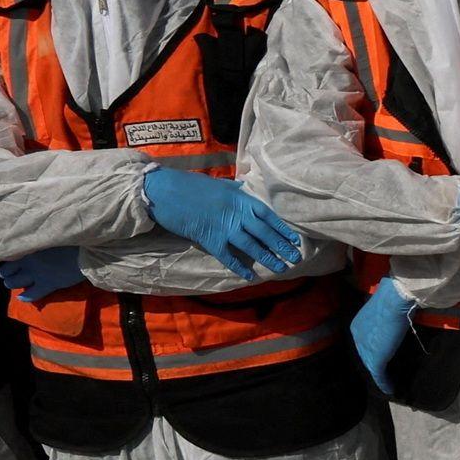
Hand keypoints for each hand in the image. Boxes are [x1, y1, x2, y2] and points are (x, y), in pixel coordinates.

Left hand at [0, 246, 81, 297]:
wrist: (88, 252)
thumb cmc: (72, 241)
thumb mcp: (50, 238)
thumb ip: (38, 243)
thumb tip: (32, 245)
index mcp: (28, 248)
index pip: (7, 257)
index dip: (8, 264)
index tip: (13, 265)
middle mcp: (28, 261)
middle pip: (6, 272)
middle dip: (8, 275)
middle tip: (14, 276)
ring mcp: (37, 274)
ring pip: (13, 283)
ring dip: (13, 285)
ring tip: (18, 285)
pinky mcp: (48, 284)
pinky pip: (31, 295)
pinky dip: (25, 297)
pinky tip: (22, 297)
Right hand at [142, 165, 302, 281]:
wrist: (164, 190)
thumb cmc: (190, 185)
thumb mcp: (218, 184)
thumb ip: (234, 190)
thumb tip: (245, 188)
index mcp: (240, 199)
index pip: (268, 216)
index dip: (283, 229)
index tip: (295, 240)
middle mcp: (236, 214)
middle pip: (264, 233)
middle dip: (281, 246)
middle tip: (296, 258)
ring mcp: (224, 228)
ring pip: (251, 246)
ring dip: (268, 258)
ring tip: (281, 268)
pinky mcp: (209, 239)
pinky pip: (229, 256)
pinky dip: (240, 267)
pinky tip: (250, 276)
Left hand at [351, 278, 415, 393]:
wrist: (396, 299)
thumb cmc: (392, 298)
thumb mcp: (383, 306)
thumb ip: (384, 313)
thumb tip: (392, 311)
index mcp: (357, 325)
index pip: (363, 343)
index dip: (372, 351)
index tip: (383, 358)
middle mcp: (357, 338)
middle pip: (365, 355)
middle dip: (373, 365)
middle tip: (384, 374)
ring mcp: (365, 349)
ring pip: (370, 366)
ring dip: (379, 377)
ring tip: (387, 384)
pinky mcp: (375, 358)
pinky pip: (378, 375)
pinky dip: (384, 383)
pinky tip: (390, 389)